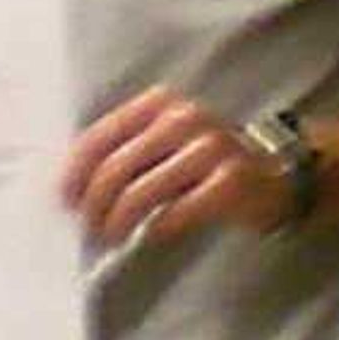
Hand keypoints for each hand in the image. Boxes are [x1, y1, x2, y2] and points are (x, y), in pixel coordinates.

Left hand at [61, 85, 289, 244]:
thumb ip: (125, 150)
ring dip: (117, 222)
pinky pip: (175, 213)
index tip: (65, 200)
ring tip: (109, 236)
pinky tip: (145, 237)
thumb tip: (72, 187)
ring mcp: (210, 149)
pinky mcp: (229, 183)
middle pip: (116, 168)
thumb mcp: (164, 140)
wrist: (273, 174)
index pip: (101, 136)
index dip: (75, 172)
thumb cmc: (204, 161)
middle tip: (87, 227)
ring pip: (141, 193)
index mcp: (159, 102)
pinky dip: (153, 230)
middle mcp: (184, 118)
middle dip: (93, 204)